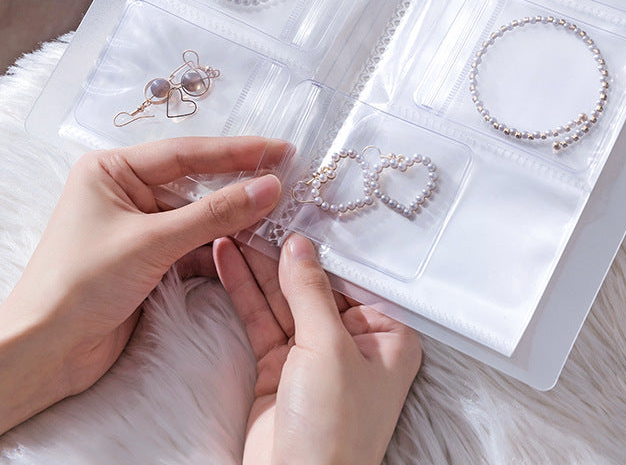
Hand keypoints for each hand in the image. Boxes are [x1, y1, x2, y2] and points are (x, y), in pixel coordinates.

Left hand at [0, 135, 286, 432]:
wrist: (45, 354)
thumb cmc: (80, 284)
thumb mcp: (152, 241)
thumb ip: (215, 213)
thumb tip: (269, 188)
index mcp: (112, 170)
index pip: (186, 153)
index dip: (237, 151)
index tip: (279, 150)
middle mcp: (126, 191)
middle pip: (196, 182)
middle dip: (239, 184)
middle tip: (287, 177)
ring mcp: (140, 226)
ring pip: (200, 215)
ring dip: (235, 218)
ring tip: (279, 211)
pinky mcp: (150, 259)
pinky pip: (196, 243)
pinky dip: (222, 246)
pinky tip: (253, 243)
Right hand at [214, 234, 421, 464]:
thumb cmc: (335, 429)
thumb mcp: (330, 349)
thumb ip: (311, 292)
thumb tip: (299, 245)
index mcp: (387, 336)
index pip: (355, 276)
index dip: (327, 243)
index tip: (303, 208)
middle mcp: (353, 341)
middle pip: (315, 283)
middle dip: (284, 250)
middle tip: (259, 211)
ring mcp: (313, 353)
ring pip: (283, 297)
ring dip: (258, 264)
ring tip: (234, 223)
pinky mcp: (278, 365)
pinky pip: (261, 318)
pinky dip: (244, 289)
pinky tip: (227, 257)